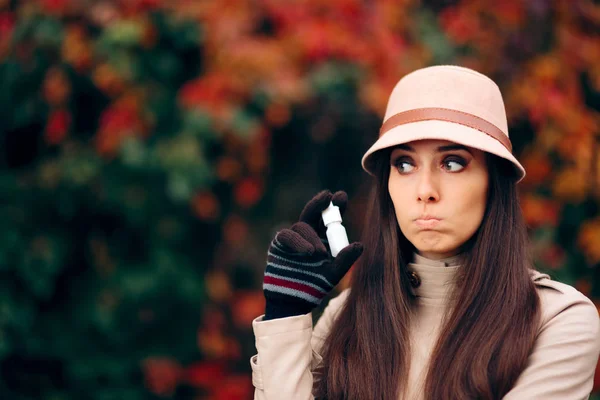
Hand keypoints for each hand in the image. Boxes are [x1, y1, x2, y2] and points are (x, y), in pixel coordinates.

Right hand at [262, 190, 363, 319]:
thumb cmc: (315, 286)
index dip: (336, 205)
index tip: (342, 197)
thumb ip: (345, 259)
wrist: (293, 302)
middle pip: (313, 211)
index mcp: (323, 237)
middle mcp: (308, 234)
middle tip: (328, 196)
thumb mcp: (334, 273)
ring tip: (319, 254)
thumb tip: (360, 244)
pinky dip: (298, 241)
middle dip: (320, 203)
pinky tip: (308, 252)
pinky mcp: (279, 244)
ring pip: (302, 225)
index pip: (330, 217)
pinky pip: (287, 235)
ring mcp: (293, 238)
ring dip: (311, 235)